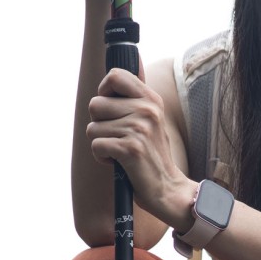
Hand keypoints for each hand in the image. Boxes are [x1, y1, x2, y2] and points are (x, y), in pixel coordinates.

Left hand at [86, 66, 194, 224]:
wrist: (167, 188)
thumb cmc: (151, 154)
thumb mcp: (149, 119)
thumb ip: (134, 97)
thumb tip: (119, 70)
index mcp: (151, 99)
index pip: (115, 75)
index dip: (104, 92)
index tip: (111, 109)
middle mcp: (147, 110)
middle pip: (95, 104)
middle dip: (99, 124)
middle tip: (118, 137)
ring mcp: (139, 129)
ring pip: (93, 128)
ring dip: (101, 143)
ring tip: (120, 151)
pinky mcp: (130, 148)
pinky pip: (96, 145)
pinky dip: (102, 158)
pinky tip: (119, 162)